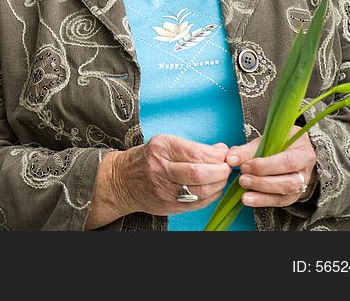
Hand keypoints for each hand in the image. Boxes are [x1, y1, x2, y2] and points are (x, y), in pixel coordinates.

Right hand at [87, 134, 232, 226]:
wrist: (122, 181)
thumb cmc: (146, 160)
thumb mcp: (163, 144)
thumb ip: (192, 147)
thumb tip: (220, 149)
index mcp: (160, 149)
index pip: (195, 152)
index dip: (216, 154)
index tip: (224, 153)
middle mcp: (161, 169)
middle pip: (199, 172)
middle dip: (220, 170)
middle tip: (227, 167)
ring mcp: (165, 190)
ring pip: (201, 190)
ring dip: (218, 184)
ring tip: (221, 177)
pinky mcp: (169, 205)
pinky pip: (198, 203)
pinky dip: (212, 196)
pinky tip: (214, 189)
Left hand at [226, 126, 317, 206]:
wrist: (294, 150)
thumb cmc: (280, 142)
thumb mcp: (267, 139)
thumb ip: (248, 149)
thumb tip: (230, 158)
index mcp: (302, 152)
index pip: (287, 161)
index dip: (265, 166)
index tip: (244, 165)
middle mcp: (304, 170)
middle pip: (288, 182)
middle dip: (262, 182)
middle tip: (243, 180)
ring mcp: (301, 185)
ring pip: (285, 194)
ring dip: (262, 195)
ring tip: (244, 194)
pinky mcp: (293, 195)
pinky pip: (280, 201)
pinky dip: (263, 201)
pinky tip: (249, 199)